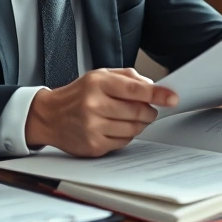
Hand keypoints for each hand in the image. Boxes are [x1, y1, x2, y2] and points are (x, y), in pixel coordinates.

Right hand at [25, 68, 178, 156]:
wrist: (48, 116)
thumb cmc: (77, 95)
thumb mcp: (99, 76)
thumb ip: (127, 77)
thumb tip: (153, 87)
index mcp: (97, 84)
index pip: (135, 90)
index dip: (158, 95)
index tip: (172, 98)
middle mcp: (93, 105)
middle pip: (138, 112)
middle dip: (149, 111)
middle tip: (147, 109)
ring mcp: (93, 127)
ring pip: (134, 129)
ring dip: (139, 124)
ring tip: (127, 118)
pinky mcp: (93, 145)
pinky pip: (123, 142)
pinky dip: (126, 136)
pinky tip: (114, 128)